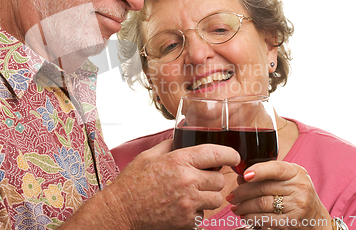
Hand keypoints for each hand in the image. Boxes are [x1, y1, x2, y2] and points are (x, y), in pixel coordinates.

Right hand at [110, 140, 240, 229]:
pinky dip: (196, 211)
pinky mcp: (187, 220)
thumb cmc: (133, 182)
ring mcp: (188, 203)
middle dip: (213, 179)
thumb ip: (170, 145)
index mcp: (179, 161)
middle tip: (201, 179)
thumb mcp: (149, 156)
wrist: (122, 210)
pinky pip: (203, 214)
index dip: (230, 155)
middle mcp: (187, 181)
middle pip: (219, 180)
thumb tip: (182, 135)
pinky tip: (182, 206)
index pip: (215, 154)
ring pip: (216, 198)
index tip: (234, 157)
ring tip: (192, 194)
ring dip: (208, 196)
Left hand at [230, 161, 331, 229]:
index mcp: (296, 172)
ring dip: (244, 206)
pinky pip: (266, 219)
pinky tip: (245, 216)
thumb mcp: (289, 178)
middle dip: (242, 192)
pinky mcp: (292, 221)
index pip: (275, 168)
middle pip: (263, 188)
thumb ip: (268, 175)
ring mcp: (297, 205)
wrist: (317, 219)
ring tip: (236, 206)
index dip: (259, 171)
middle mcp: (299, 187)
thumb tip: (241, 177)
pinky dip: (251, 218)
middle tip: (232, 195)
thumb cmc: (298, 194)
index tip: (245, 175)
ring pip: (261, 204)